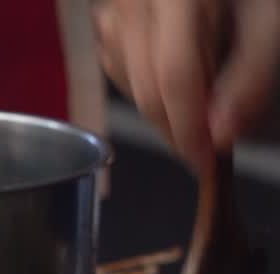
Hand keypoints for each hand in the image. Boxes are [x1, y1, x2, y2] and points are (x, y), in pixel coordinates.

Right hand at [92, 0, 279, 173]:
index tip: (205, 159)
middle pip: (147, 88)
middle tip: (207, 145)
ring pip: (129, 84)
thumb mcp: (269, 20)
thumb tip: (221, 133)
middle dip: (177, 126)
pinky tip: (170, 74)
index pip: (174, 78)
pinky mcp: (109, 16)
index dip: (190, 127)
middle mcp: (135, 0)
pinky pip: (116, 67)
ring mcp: (115, 8)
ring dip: (162, 106)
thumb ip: (251, 77)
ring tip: (200, 99)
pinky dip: (142, 83)